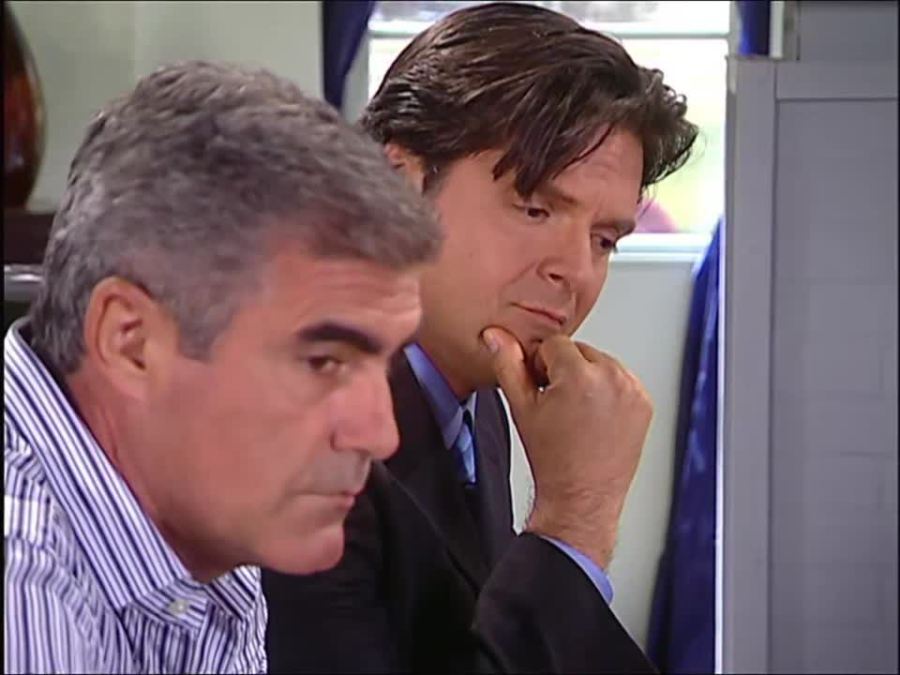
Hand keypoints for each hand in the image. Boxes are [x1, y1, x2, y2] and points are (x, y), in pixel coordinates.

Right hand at [482, 326, 651, 568]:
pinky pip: (621, 380)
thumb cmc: (552, 460)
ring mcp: (632, 391)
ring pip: (600, 363)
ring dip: (587, 378)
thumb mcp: (521, 408)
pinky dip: (608, 391)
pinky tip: (594, 417)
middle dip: (565, 370)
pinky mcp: (644, 403)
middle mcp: (612, 378)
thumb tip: (497, 337)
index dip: (541, 366)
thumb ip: (508, 365)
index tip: (542, 390)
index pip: (555, 343)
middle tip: (557, 405)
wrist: (581, 497)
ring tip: (577, 413)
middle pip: (579, 351)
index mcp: (580, 376)